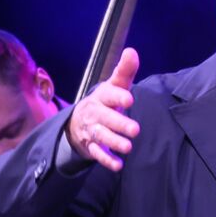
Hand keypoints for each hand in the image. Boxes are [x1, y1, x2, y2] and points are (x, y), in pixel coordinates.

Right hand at [66, 48, 141, 172]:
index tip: (129, 100)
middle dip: (118, 124)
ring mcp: (91, 130)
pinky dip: (107, 160)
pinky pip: (98, 154)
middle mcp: (95, 113)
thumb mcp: (114, 86)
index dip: (118, 97)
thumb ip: (124, 71)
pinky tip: (118, 165)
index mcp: (101, 97)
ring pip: (101, 136)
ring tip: (128, 147)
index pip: (109, 95)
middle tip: (135, 130)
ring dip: (114, 142)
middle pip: (105, 119)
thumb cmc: (105, 101)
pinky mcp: (91, 146)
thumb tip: (132, 51)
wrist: (79, 120)